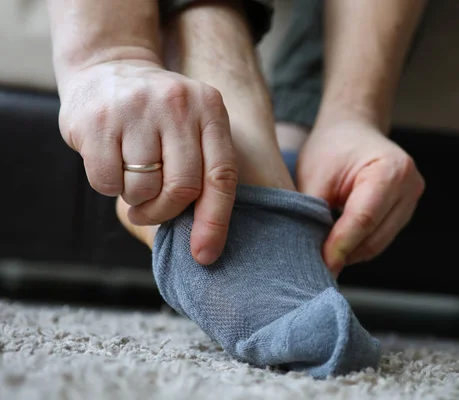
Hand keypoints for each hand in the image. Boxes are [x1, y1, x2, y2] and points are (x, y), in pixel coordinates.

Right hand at [58, 60, 237, 263]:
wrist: (108, 68)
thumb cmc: (160, 116)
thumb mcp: (193, 126)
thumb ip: (205, 169)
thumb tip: (205, 243)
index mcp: (209, 108)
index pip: (221, 175)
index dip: (215, 221)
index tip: (205, 255)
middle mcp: (177, 103)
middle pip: (182, 188)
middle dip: (165, 211)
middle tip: (151, 209)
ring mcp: (135, 109)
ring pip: (143, 189)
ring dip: (137, 198)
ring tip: (132, 176)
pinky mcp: (96, 120)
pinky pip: (106, 183)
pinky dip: (109, 186)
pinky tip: (110, 163)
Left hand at [297, 117, 424, 276]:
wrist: (352, 129)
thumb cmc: (333, 147)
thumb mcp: (315, 176)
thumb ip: (313, 213)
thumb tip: (309, 252)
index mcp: (390, 170)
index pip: (364, 219)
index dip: (340, 245)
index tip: (322, 264)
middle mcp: (409, 185)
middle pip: (374, 236)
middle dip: (345, 252)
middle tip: (316, 264)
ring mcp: (412, 199)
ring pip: (378, 242)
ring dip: (351, 252)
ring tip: (324, 253)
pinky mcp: (406, 210)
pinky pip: (381, 237)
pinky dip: (359, 245)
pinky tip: (339, 244)